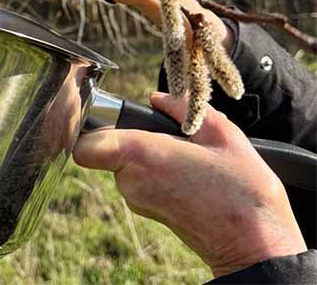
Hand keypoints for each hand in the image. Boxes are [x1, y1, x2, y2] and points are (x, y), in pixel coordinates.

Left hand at [74, 92, 306, 276]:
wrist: (258, 246)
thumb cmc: (244, 191)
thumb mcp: (222, 133)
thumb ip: (184, 107)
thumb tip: (158, 98)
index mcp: (143, 157)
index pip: (86, 145)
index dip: (88, 127)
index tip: (102, 113)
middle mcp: (132, 182)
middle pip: (106, 145)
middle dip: (130, 132)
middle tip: (167, 132)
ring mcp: (137, 200)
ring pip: (123, 160)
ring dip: (145, 151)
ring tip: (185, 153)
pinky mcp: (146, 210)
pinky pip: (137, 177)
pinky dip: (154, 168)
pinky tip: (186, 170)